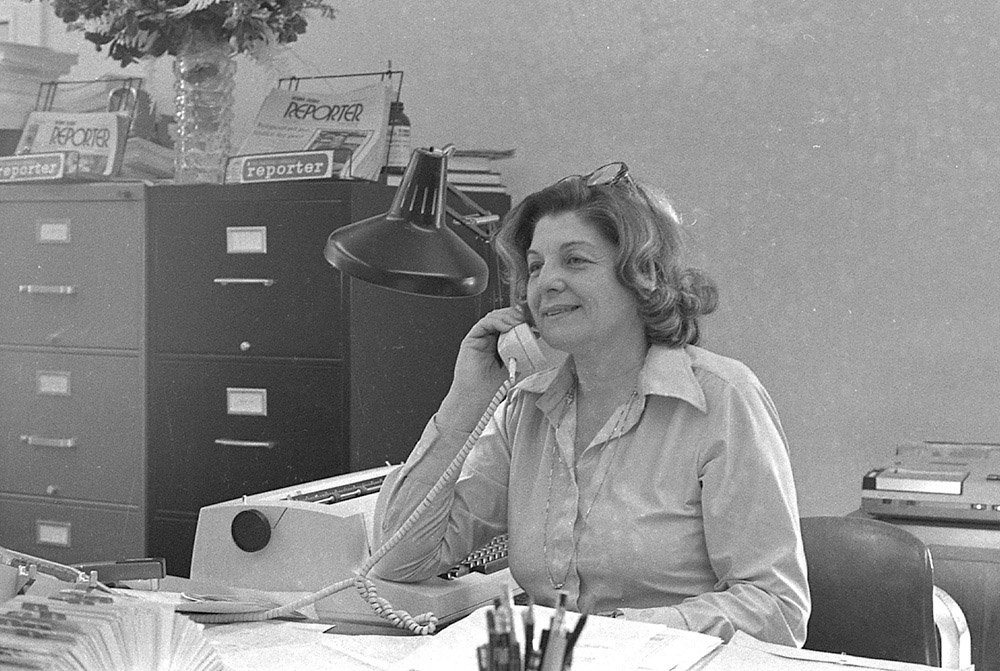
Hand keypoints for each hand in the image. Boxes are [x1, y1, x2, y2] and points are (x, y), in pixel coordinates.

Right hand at [437, 306, 527, 431]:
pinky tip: (507, 326)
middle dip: (516, 315)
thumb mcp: (515, 364)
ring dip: (508, 316)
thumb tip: (536, 335)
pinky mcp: (471, 339)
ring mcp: (480, 337)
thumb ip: (522, 350)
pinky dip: (497, 321)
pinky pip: (484, 323)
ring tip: (519, 321)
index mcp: (499, 343)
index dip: (521, 319)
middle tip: (528, 317)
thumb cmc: (493, 386)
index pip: (510, 324)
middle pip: (502, 318)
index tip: (534, 320)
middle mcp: (488, 338)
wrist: (478, 398)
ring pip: (494, 317)